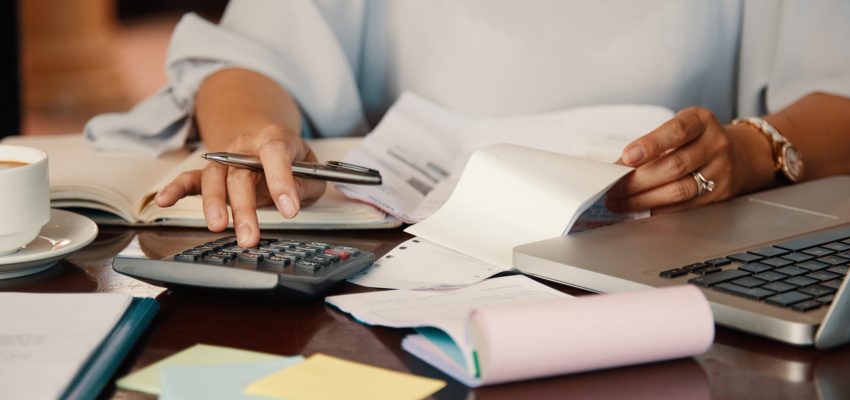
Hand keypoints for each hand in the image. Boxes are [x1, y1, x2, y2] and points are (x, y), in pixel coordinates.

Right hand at [154, 124, 326, 246]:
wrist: (270, 142)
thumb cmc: (294, 160)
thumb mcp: (312, 171)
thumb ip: (305, 184)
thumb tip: (291, 199)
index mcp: (275, 139)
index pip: (276, 154)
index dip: (282, 181)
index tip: (289, 210)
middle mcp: (245, 147)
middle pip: (240, 174)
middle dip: (245, 207)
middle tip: (250, 236)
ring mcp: (225, 159)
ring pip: (215, 179)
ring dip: (215, 204)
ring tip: (218, 227)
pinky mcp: (211, 173)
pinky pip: (190, 179)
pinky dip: (175, 189)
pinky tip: (164, 200)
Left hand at [605, 107, 768, 213]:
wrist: (740, 154)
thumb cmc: (697, 140)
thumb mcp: (678, 129)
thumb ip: (651, 144)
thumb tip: (617, 168)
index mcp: (701, 121)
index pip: (677, 131)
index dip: (651, 144)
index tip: (627, 155)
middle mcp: (715, 144)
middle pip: (674, 165)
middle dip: (638, 180)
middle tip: (613, 188)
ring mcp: (720, 171)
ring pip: (679, 190)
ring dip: (643, 199)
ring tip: (620, 202)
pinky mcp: (719, 195)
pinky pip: (685, 206)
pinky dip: (658, 209)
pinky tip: (640, 208)